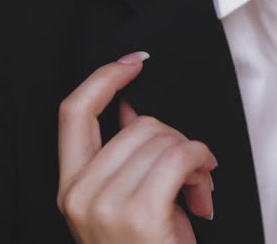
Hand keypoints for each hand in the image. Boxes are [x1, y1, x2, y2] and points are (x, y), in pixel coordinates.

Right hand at [57, 52, 216, 243]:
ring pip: (164, 138)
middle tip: (192, 168)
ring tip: (198, 184)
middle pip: (139, 125)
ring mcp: (106, 205)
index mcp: (73, 186)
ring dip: (193, 155)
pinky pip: (180, 155)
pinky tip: (204, 184)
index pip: (74, 113)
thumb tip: (133, 110)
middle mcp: (81, 194)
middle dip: (177, 138)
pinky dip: (202, 160)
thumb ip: (127, 154)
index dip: (103, 79)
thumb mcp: (129, 198)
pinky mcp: (139, 213)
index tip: (133, 64)